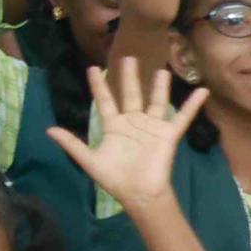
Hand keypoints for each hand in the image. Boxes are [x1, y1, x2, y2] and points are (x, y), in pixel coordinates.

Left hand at [44, 61, 210, 214]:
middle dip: (128, 77)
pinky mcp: (168, 135)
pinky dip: (192, 105)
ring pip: (155, 101)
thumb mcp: (89, 160)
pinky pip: (182, 117)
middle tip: (127, 57)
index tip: (92, 68)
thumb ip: (71, 143)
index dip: (99, 85)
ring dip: (158, 86)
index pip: (104, 100)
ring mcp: (151, 127)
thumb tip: (48, 129)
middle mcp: (132, 123)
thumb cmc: (114, 178)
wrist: (138, 194)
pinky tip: (201, 91)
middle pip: (130, 94)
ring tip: (160, 69)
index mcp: (113, 127)